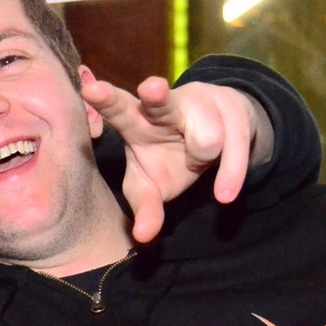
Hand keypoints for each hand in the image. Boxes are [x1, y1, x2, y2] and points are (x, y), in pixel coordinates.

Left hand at [83, 76, 271, 243]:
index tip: (88, 90)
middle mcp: (166, 105)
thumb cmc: (169, 160)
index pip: (118, 108)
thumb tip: (143, 236)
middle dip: (156, 95)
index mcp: (136, 121)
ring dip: (203, 159)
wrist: (217, 142)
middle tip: (151, 89)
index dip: (105, 100)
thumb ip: (146, 208)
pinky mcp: (233, 107)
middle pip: (161, 101)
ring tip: (196, 158)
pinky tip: (224, 192)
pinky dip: (230, 175)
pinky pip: (236, 149)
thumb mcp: (153, 186)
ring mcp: (201, 101)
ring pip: (207, 139)